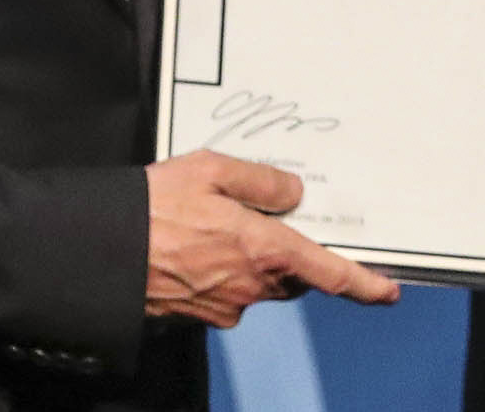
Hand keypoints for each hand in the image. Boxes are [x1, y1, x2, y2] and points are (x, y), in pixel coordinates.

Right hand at [145, 150, 397, 326]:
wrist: (96, 254)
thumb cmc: (153, 206)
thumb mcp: (211, 170)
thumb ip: (261, 181)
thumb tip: (293, 195)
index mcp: (264, 251)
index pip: (328, 273)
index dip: (362, 283)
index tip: (388, 291)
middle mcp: (250, 285)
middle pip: (294, 275)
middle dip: (294, 253)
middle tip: (275, 221)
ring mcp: (224, 304)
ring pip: (261, 283)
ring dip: (256, 259)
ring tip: (221, 224)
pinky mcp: (198, 314)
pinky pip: (229, 290)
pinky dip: (226, 269)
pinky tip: (199, 244)